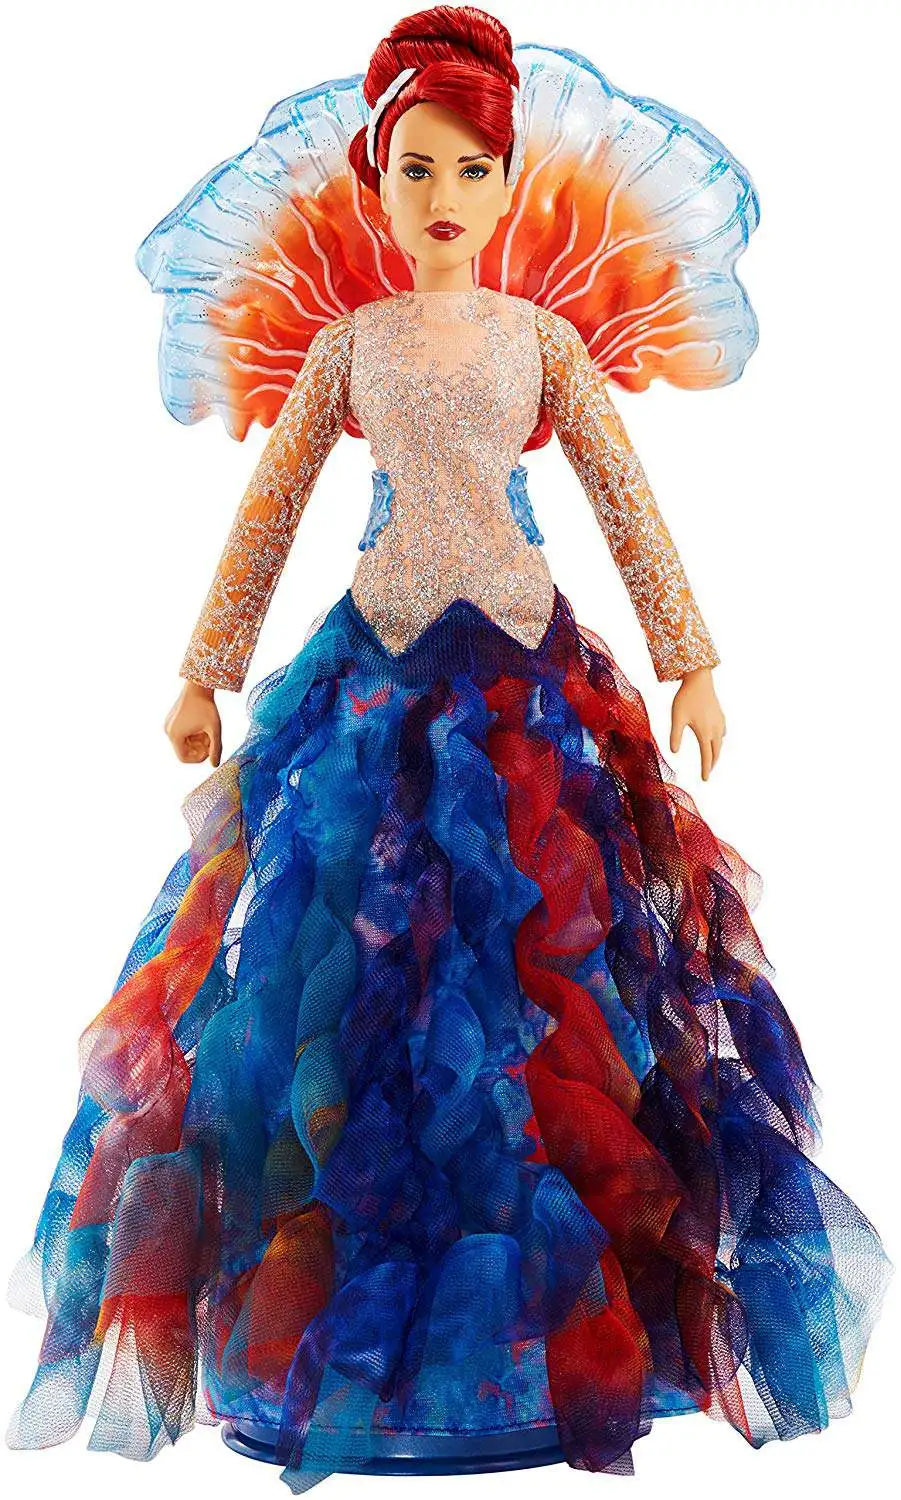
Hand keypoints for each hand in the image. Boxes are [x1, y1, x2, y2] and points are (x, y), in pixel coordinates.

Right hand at [164, 680, 222, 765]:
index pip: (184, 758)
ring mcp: (168, 725)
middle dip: (199, 748)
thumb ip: (216, 748)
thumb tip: (215, 765)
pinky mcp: (171, 720)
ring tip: (208, 731)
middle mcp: (168, 731)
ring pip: (183, 742)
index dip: (198, 758)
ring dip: (196, 741)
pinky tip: (201, 725)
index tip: (210, 750)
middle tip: (211, 739)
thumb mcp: (215, 729)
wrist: (198, 686)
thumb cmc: (206, 707)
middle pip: (184, 750)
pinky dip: (192, 734)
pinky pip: (181, 734)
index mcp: (175, 736)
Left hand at [669, 666, 725, 780]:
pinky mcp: (720, 715)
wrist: (699, 679)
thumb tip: (674, 752)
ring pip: (720, 743)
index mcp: (704, 732)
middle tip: (707, 773)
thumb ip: (675, 735)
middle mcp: (715, 729)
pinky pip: (722, 733)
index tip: (705, 780)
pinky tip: (716, 739)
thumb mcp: (677, 718)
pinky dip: (719, 740)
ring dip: (716, 753)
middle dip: (712, 764)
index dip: (705, 769)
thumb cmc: (685, 698)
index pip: (706, 756)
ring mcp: (720, 722)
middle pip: (716, 752)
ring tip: (711, 759)